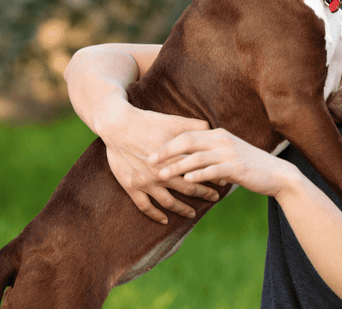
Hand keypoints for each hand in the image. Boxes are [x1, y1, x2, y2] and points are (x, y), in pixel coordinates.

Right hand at [96, 96, 219, 223]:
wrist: (118, 126)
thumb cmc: (149, 122)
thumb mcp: (174, 121)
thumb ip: (195, 127)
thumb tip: (213, 130)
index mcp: (175, 158)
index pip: (200, 171)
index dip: (214, 177)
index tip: (224, 181)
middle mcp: (162, 173)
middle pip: (188, 188)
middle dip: (205, 194)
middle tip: (215, 198)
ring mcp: (146, 182)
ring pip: (169, 202)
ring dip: (183, 209)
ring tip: (193, 213)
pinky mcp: (131, 186)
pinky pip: (145, 206)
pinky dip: (155, 215)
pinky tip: (164, 220)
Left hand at [150, 129, 297, 198]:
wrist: (277, 174)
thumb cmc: (251, 166)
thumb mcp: (230, 156)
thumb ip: (212, 155)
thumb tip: (192, 162)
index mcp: (219, 135)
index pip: (187, 134)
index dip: (168, 143)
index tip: (151, 152)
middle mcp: (223, 140)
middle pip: (187, 141)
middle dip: (166, 151)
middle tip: (148, 161)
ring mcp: (230, 153)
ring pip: (196, 157)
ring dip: (176, 166)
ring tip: (160, 175)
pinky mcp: (236, 167)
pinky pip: (212, 170)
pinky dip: (197, 175)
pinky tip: (185, 181)